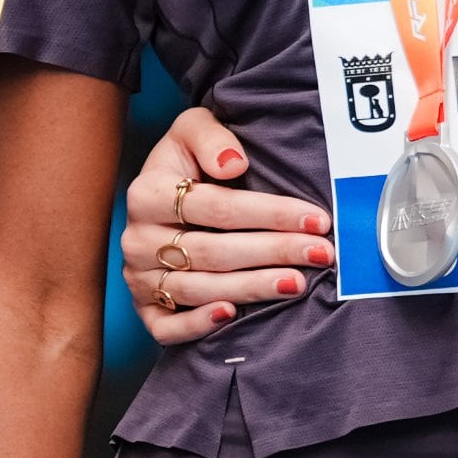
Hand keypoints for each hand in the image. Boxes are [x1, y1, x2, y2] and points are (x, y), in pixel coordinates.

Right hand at [120, 104, 330, 343]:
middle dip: (273, 252)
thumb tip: (234, 163)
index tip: (316, 219)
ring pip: (197, 290)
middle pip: (212, 251)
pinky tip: (232, 315)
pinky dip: (197, 325)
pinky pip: (165, 328)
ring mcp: (139, 277)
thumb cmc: (189, 160)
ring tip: (297, 282)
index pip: (216, 207)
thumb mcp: (194, 129)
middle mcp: (138, 238)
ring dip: (251, 288)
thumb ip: (210, 137)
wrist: (166, 192)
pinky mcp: (145, 307)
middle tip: (320, 253)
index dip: (270, 214)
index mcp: (147, 193)